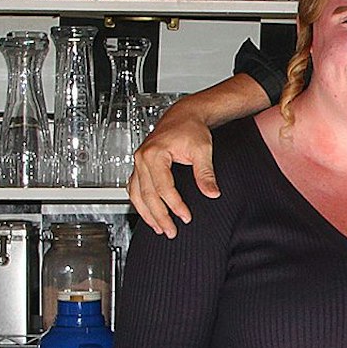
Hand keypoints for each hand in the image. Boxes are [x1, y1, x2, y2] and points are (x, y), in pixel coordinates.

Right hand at [128, 103, 219, 236]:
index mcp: (155, 153)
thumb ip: (205, 173)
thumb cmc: (191, 129)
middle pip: (147, 194)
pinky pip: (134, 188)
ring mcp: (138, 162)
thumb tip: (212, 193)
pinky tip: (148, 214)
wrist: (183, 116)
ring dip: (146, 214)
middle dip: (159, 216)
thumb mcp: (202, 149)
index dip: (174, 204)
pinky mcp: (140, 165)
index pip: (163, 187)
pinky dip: (140, 203)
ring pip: (136, 194)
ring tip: (159, 228)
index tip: (185, 217)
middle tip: (171, 231)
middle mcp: (142, 158)